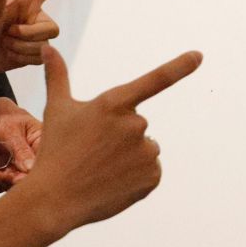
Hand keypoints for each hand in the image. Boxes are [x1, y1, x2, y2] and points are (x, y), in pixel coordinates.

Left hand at [0, 0, 95, 77]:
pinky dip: (24, 58)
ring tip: (5, 43)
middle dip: (30, 36)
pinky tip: (10, 54)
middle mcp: (35, 15)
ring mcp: (35, 34)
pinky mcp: (34, 52)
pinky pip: (42, 59)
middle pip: (53, 29)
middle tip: (7, 34)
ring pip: (46, 46)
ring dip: (23, 49)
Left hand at [0, 96, 41, 189]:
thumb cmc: (6, 117)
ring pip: (13, 186)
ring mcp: (21, 169)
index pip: (44, 166)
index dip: (31, 175)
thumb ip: (21, 150)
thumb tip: (30, 169)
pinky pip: (0, 185)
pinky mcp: (9, 174)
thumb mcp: (12, 130)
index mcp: (43, 145)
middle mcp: (34, 161)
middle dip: (10, 181)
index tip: (17, 178)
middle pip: (29, 180)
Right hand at [22, 44, 200, 233]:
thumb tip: (46, 47)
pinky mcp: (153, 177)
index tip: (199, 56)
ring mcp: (146, 152)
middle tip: (93, 150)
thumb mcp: (57, 109)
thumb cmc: (55, 150)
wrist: (55, 200)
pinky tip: (114, 182)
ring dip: (129, 156)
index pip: (155, 80)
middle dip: (119, 134)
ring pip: (145, 147)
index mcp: (114, 103)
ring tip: (101, 168)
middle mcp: (136, 124)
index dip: (180, 66)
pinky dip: (136, 176)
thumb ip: (58, 75)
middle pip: (137, 123)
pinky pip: (151, 170)